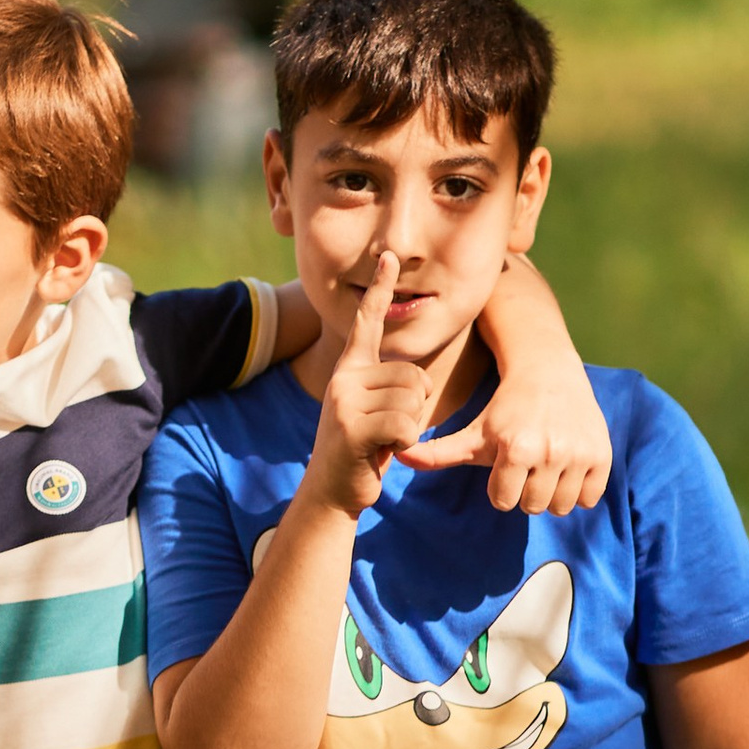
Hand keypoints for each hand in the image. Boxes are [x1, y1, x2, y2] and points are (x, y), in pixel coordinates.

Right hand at [306, 254, 438, 516]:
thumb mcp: (372, 410)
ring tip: (382, 440)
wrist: (330, 492)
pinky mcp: (351, 427)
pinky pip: (406, 425)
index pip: (368, 322)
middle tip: (386, 430)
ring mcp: (344, 401)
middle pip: (414, 376)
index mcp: (350, 369)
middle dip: (414, 408)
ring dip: (408, 428)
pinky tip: (381, 452)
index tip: (389, 256)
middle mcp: (344, 378)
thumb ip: (387, 388)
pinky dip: (404, 445)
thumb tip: (418, 381)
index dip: (380, 289)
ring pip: (412, 401)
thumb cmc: (361, 451)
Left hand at [414, 345, 610, 513]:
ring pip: (560, 507)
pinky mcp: (603, 456)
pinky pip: (588, 499)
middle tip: (525, 464)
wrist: (549, 373)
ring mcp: (580, 454)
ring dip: (551, 492)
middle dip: (524, 490)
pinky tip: (567, 465)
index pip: (504, 502)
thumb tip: (399, 458)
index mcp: (517, 448)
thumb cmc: (503, 408)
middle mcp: (551, 451)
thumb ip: (438, 452)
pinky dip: (579, 489)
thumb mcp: (473, 432)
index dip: (500, 487)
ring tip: (546, 465)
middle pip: (532, 507)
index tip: (504, 465)